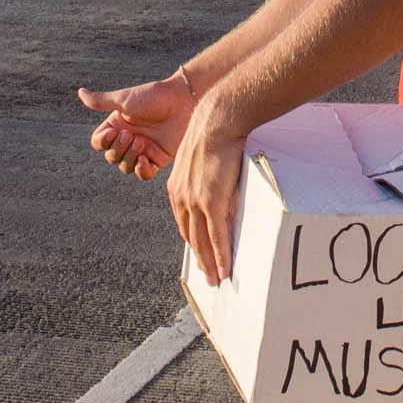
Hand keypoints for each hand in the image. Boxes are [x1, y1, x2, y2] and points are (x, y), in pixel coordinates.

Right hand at [78, 72, 194, 179]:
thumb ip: (102, 101)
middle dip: (118, 149)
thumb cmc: (154, 96)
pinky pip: (144, 174)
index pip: (99, 143)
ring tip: (141, 143)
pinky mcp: (158, 158)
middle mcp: (128, 138)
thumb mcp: (124, 99)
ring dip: (129, 158)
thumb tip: (80, 92)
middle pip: (111, 157)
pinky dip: (141, 170)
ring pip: (125, 167)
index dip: (102, 142)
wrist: (183, 101)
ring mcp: (143, 149)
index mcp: (117, 125)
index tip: (113, 132)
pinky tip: (144, 159)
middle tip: (131, 135)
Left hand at [166, 97, 246, 286]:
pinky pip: (217, 236)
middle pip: (190, 237)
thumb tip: (217, 183)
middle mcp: (182, 198)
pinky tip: (225, 269)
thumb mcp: (200, 159)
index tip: (200, 254)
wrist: (217, 122)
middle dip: (200, 259)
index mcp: (176, 188)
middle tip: (208, 276)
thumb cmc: (213, 134)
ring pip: (202, 242)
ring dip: (210, 264)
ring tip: (217, 279)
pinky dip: (221, 255)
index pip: (183, 223)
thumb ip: (204, 177)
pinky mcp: (212, 202)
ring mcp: (196, 202)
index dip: (192, 242)